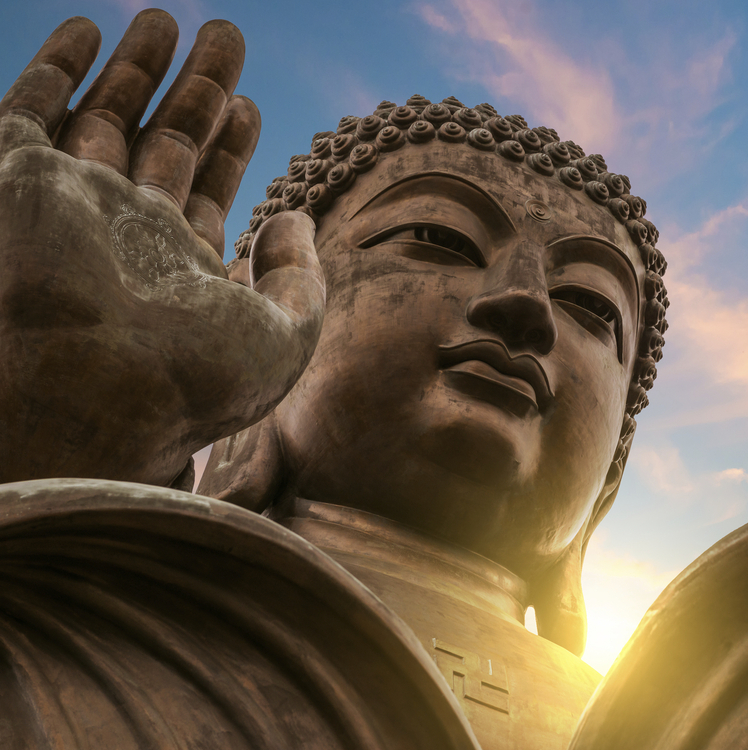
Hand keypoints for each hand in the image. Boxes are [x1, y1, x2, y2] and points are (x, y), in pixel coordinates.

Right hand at [0, 12, 324, 486]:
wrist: (87, 397)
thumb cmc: (191, 384)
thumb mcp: (282, 338)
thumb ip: (300, 279)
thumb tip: (295, 218)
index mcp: (178, 268)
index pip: (207, 188)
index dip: (229, 144)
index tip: (249, 105)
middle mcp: (122, 232)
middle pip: (164, 141)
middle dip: (195, 89)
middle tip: (225, 35)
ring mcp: (70, 204)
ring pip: (106, 116)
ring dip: (136, 67)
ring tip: (168, 19)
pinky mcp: (18, 180)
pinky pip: (30, 109)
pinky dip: (56, 66)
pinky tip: (89, 27)